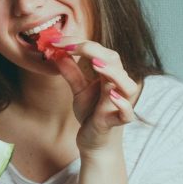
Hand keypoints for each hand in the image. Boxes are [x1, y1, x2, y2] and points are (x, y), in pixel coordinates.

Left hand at [52, 37, 139, 152]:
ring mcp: (120, 104)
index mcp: (109, 74)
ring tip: (95, 63)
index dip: (78, 43)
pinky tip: (111, 95)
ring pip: (127, 84)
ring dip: (112, 72)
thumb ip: (70, 72)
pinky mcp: (117, 122)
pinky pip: (127, 113)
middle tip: (67, 45)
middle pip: (114, 60)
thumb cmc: (91, 113)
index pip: (98, 51)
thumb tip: (57, 53)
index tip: (55, 40)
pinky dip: (122, 104)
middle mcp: (118, 86)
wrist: (95, 142)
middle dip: (91, 49)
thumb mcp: (78, 90)